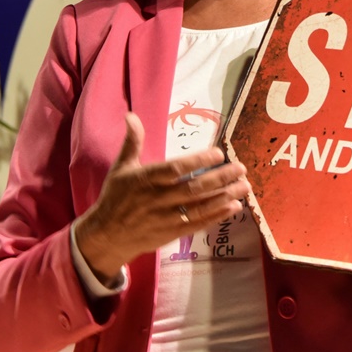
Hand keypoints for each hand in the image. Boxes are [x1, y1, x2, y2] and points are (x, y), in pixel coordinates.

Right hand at [76, 112, 248, 282]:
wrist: (107, 236)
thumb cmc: (116, 197)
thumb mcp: (122, 167)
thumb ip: (132, 142)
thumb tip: (131, 115)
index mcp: (146, 179)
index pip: (176, 169)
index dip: (198, 161)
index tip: (219, 153)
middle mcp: (158, 199)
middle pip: (194, 188)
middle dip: (220, 178)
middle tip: (241, 168)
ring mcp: (166, 218)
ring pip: (200, 207)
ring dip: (224, 197)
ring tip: (244, 186)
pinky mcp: (172, 234)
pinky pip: (198, 224)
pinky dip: (216, 216)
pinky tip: (233, 206)